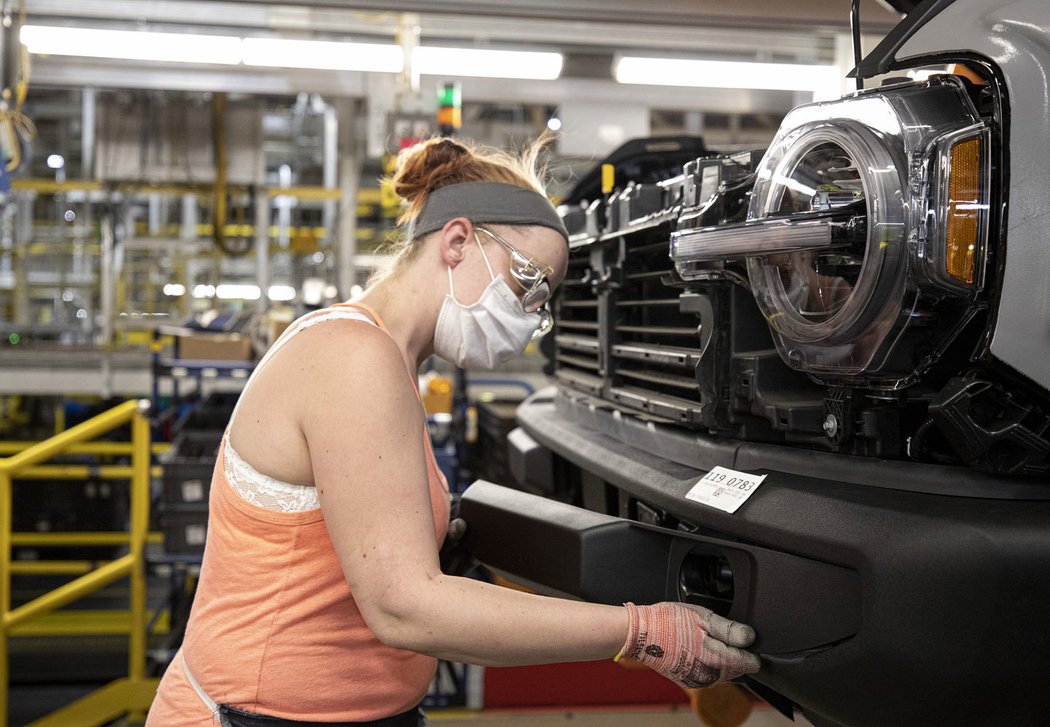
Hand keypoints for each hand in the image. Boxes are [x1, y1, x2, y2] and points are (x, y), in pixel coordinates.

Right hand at [619, 602, 759, 687]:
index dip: (749, 648)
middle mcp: (711, 677)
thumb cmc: (667, 622)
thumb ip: (730, 629)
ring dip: (720, 657)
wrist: (639, 634)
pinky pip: (708, 674)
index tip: (738, 635)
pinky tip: (694, 647)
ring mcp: (699, 681)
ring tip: (701, 637)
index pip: (752, 663)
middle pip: (738, 668)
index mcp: (719, 661)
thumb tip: (750, 636)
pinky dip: (707, 662)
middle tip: (714, 631)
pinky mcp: (688, 681)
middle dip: (734, 652)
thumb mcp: (703, 617)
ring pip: (723, 672)